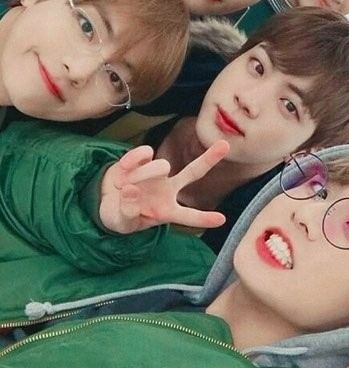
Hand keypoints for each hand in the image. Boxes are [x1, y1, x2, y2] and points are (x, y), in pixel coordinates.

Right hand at [99, 140, 229, 233]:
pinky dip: (133, 160)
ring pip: (161, 165)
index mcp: (167, 210)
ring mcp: (156, 172)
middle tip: (225, 145)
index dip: (203, 218)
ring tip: (124, 186)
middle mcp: (167, 189)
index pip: (188, 215)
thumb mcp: (123, 222)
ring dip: (142, 175)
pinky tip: (123, 169)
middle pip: (193, 172)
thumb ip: (128, 212)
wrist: (103, 200)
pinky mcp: (141, 159)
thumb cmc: (120, 215)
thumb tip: (132, 192)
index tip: (222, 220)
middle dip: (209, 158)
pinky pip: (144, 153)